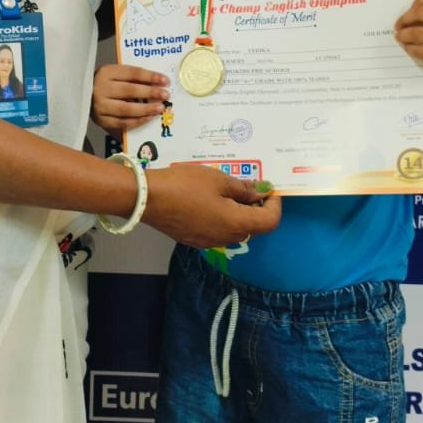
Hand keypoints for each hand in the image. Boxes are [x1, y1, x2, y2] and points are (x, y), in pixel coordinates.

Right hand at [92, 63, 169, 134]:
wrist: (81, 95)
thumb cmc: (104, 84)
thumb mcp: (115, 74)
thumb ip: (132, 78)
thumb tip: (158, 83)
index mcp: (106, 72)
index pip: (132, 73)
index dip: (150, 77)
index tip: (165, 80)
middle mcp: (101, 88)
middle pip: (130, 90)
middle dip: (151, 93)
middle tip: (166, 95)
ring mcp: (100, 106)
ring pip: (126, 109)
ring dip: (146, 109)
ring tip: (160, 108)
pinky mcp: (101, 120)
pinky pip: (122, 123)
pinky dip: (137, 121)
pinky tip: (149, 117)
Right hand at [145, 166, 280, 249]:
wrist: (147, 198)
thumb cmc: (185, 185)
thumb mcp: (218, 180)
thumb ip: (243, 189)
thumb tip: (260, 192)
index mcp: (236, 223)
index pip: (270, 221)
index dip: (274, 204)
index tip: (268, 188)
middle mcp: (226, 238)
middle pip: (254, 227)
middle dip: (257, 208)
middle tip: (249, 186)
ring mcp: (209, 242)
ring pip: (235, 230)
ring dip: (239, 213)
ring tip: (228, 191)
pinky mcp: (194, 240)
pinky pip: (218, 231)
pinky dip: (223, 218)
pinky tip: (210, 201)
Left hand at [395, 0, 422, 85]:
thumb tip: (410, 14)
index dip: (412, 6)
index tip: (406, 14)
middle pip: (421, 13)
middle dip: (404, 19)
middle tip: (398, 27)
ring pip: (419, 33)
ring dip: (404, 35)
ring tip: (400, 38)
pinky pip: (422, 51)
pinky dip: (411, 49)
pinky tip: (408, 49)